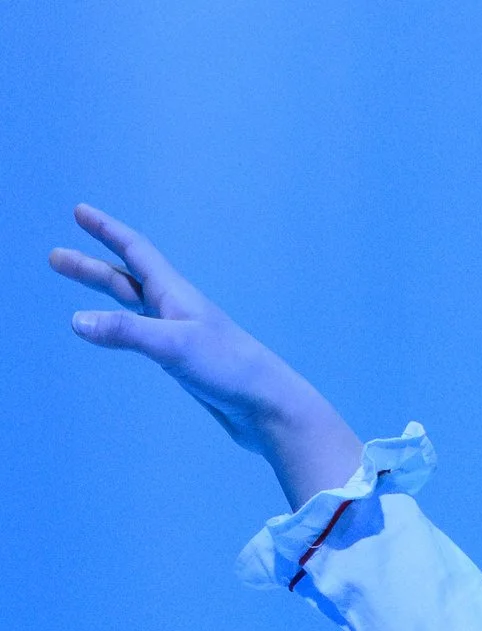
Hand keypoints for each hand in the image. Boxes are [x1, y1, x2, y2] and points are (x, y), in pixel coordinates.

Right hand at [48, 203, 360, 504]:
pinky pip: (147, 337)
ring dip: (105, 298)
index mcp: (175, 294)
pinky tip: (120, 335)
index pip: (134, 251)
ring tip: (78, 302)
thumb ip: (126, 333)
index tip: (80, 211)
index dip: (106, 230)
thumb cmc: (231, 370)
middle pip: (126, 279)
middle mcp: (177, 309)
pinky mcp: (186, 364)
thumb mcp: (173, 346)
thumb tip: (77, 321)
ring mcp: (181, 337)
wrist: (269, 410)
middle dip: (90, 267)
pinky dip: (126, 330)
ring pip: (134, 309)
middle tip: (55, 258)